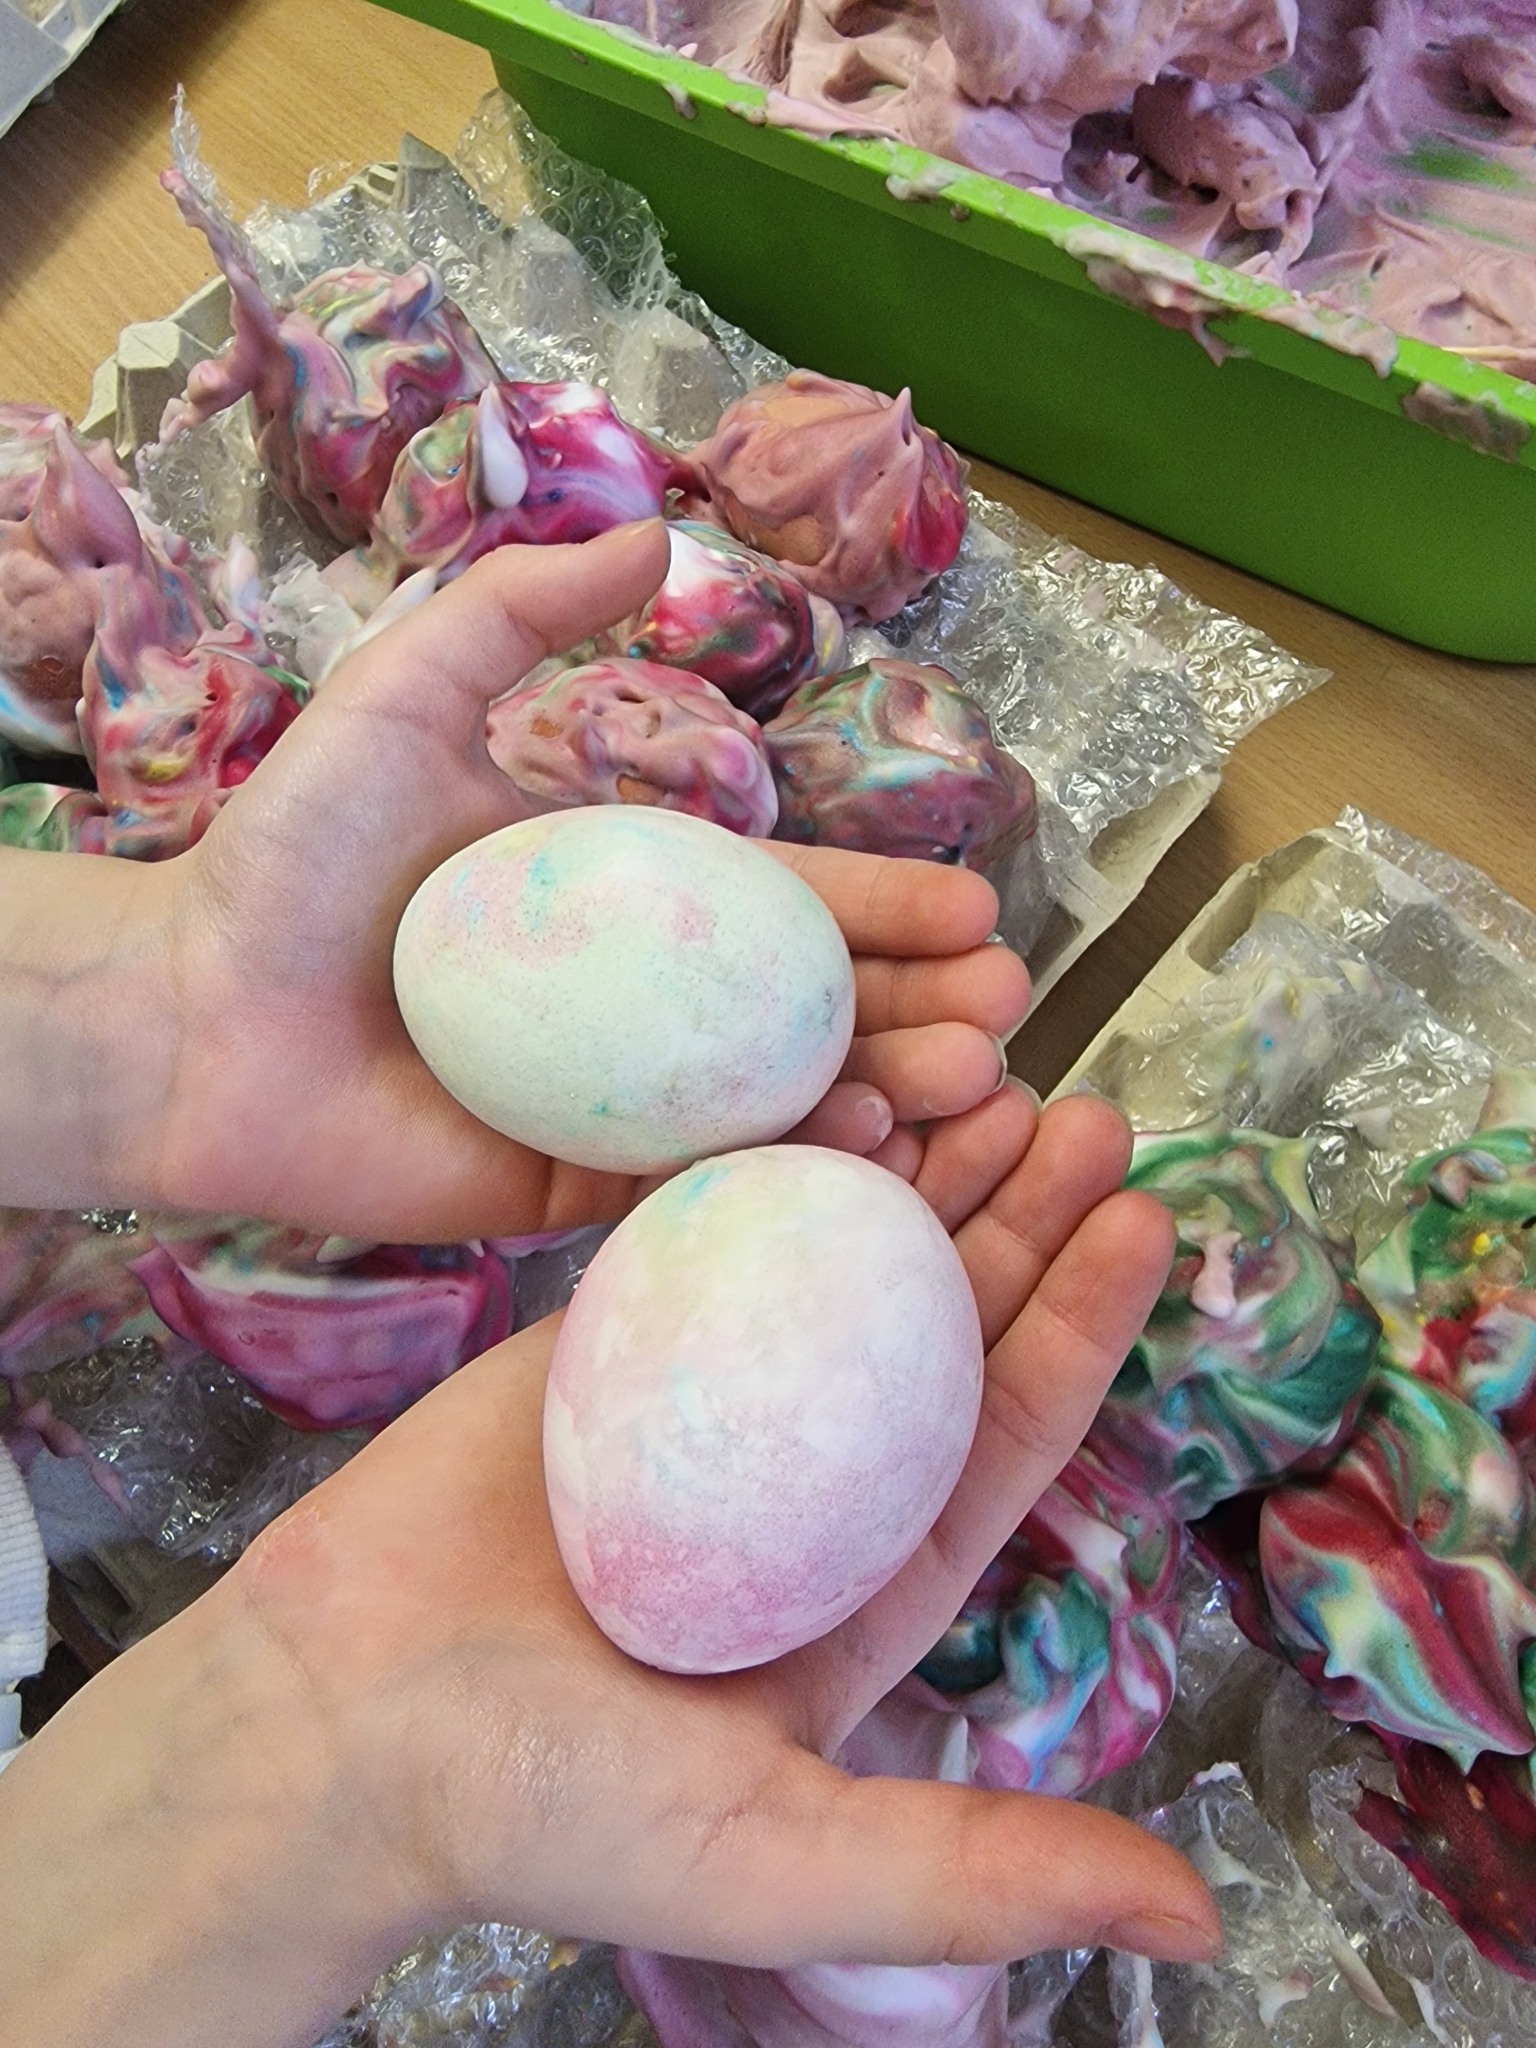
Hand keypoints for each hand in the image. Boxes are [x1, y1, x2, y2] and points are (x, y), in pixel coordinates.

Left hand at [0, 521, 1028, 1235]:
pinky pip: (697, 1188)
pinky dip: (785, 1172)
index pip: (790, 906)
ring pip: (780, 1108)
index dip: (888, 908)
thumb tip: (654, 533)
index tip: (982, 911)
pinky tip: (861, 1149)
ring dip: (886, 1095)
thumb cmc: (298, 854)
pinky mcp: (570, 1196)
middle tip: (1004, 1015)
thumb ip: (521, 614)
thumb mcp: (410, 694)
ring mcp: (615, 1109)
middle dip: (921, 1009)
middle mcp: (642, 1011)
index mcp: (631, 903)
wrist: (190, 1009)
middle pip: (811, 1012)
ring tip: (964, 1083)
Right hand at [0, 1094, 1213, 2047]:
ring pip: (836, 1250)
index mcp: (870, 1575)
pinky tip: (832, 1083)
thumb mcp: (787, 1859)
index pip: (1010, 1428)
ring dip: (916, 1164)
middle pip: (943, 1317)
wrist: (341, 1729)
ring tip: (984, 1072)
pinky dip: (773, 1152)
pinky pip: (710, 1220)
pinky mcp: (611, 1327)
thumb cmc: (557, 1807)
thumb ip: (979, 1875)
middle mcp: (807, 1469)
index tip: (1147, 1216)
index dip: (1085, 1323)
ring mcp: (708, 1384)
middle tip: (1082, 1111)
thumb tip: (1196, 1922)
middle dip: (1021, 1215)